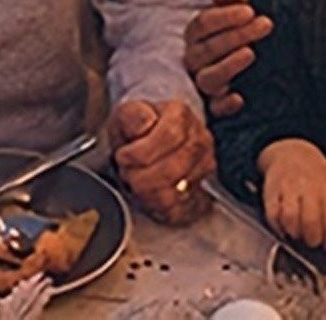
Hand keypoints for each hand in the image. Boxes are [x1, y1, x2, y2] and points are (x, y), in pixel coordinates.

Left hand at [106, 98, 214, 224]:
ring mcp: (203, 167)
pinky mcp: (201, 192)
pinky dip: (157, 208)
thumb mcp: (126, 114)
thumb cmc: (137, 128)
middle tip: (125, 173)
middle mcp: (199, 140)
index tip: (122, 157)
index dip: (142, 152)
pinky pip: (180, 211)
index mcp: (181, 115)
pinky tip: (144, 196)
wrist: (147, 140)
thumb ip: (131, 116)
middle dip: (142, 177)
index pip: (170, 136)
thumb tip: (145, 123)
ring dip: (147, 194)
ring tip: (133, 183)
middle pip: (175, 168)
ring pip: (178, 193)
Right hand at [184, 0, 270, 118]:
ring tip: (251, 53)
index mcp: (196, 35)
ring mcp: (204, 84)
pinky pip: (214, 110)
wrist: (267, 72)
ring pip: (207, 79)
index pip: (202, 24)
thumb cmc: (248, 35)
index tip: (250, 11)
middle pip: (207, 49)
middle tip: (264, 25)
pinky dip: (225, 105)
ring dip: (229, 66)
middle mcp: (195, 60)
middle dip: (236, 36)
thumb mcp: (242, 15)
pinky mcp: (216, 108)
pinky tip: (240, 97)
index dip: (225, 16)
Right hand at [258, 138, 325, 251]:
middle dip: (313, 240)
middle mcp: (308, 187)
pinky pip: (272, 215)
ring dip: (295, 233)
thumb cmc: (317, 176)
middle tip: (314, 240)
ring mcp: (287, 188)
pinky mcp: (270, 192)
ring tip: (299, 233)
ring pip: (290, 219)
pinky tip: (285, 227)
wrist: (292, 152)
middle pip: (311, 222)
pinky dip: (278, 227)